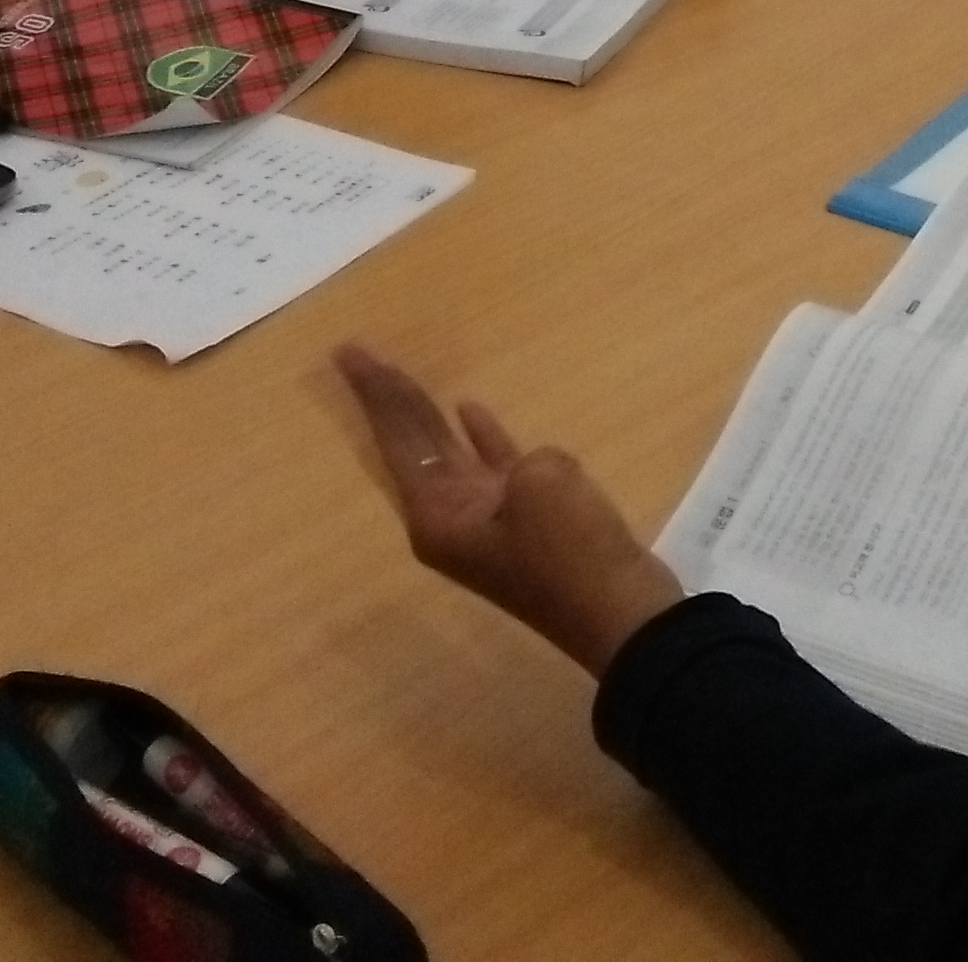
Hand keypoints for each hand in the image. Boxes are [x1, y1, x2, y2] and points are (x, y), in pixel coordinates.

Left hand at [333, 343, 684, 677]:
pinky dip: (481, 438)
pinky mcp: (522, 522)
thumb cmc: (568, 548)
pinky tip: (469, 409)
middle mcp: (447, 519)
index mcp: (436, 514)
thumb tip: (528, 472)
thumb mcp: (541, 483)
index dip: (376, 393)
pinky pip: (489, 466)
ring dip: (427, 415)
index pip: (398, 437)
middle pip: (411, 444)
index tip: (347, 353)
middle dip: (388, 399)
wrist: (620, 614)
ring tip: (400, 376)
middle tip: (356, 354)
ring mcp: (484, 522)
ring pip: (445, 452)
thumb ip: (519, 460)